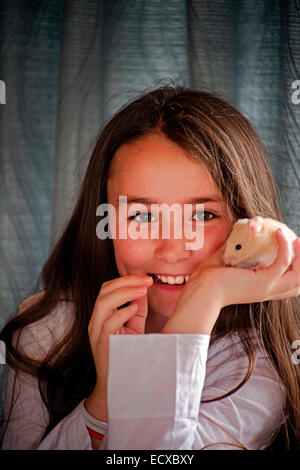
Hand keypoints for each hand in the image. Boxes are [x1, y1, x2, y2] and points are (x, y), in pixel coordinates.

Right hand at [85, 274, 152, 420]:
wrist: (116, 384)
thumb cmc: (126, 355)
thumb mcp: (133, 328)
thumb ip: (137, 310)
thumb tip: (143, 291)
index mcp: (101, 315)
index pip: (108, 289)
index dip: (126, 280)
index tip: (146, 279)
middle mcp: (95, 321)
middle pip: (104, 291)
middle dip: (126, 282)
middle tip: (147, 280)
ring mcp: (96, 332)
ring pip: (103, 303)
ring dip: (125, 293)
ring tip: (143, 290)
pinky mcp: (103, 343)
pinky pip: (108, 323)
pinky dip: (122, 312)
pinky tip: (135, 308)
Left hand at [162, 229, 299, 334]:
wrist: (200, 291)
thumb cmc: (208, 279)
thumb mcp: (228, 261)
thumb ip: (236, 249)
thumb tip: (237, 232)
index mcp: (261, 289)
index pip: (288, 285)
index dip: (296, 269)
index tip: (294, 250)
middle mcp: (268, 291)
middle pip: (299, 282)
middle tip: (299, 242)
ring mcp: (267, 287)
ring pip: (298, 274)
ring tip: (296, 238)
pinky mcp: (263, 281)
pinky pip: (283, 262)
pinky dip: (285, 246)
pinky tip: (279, 233)